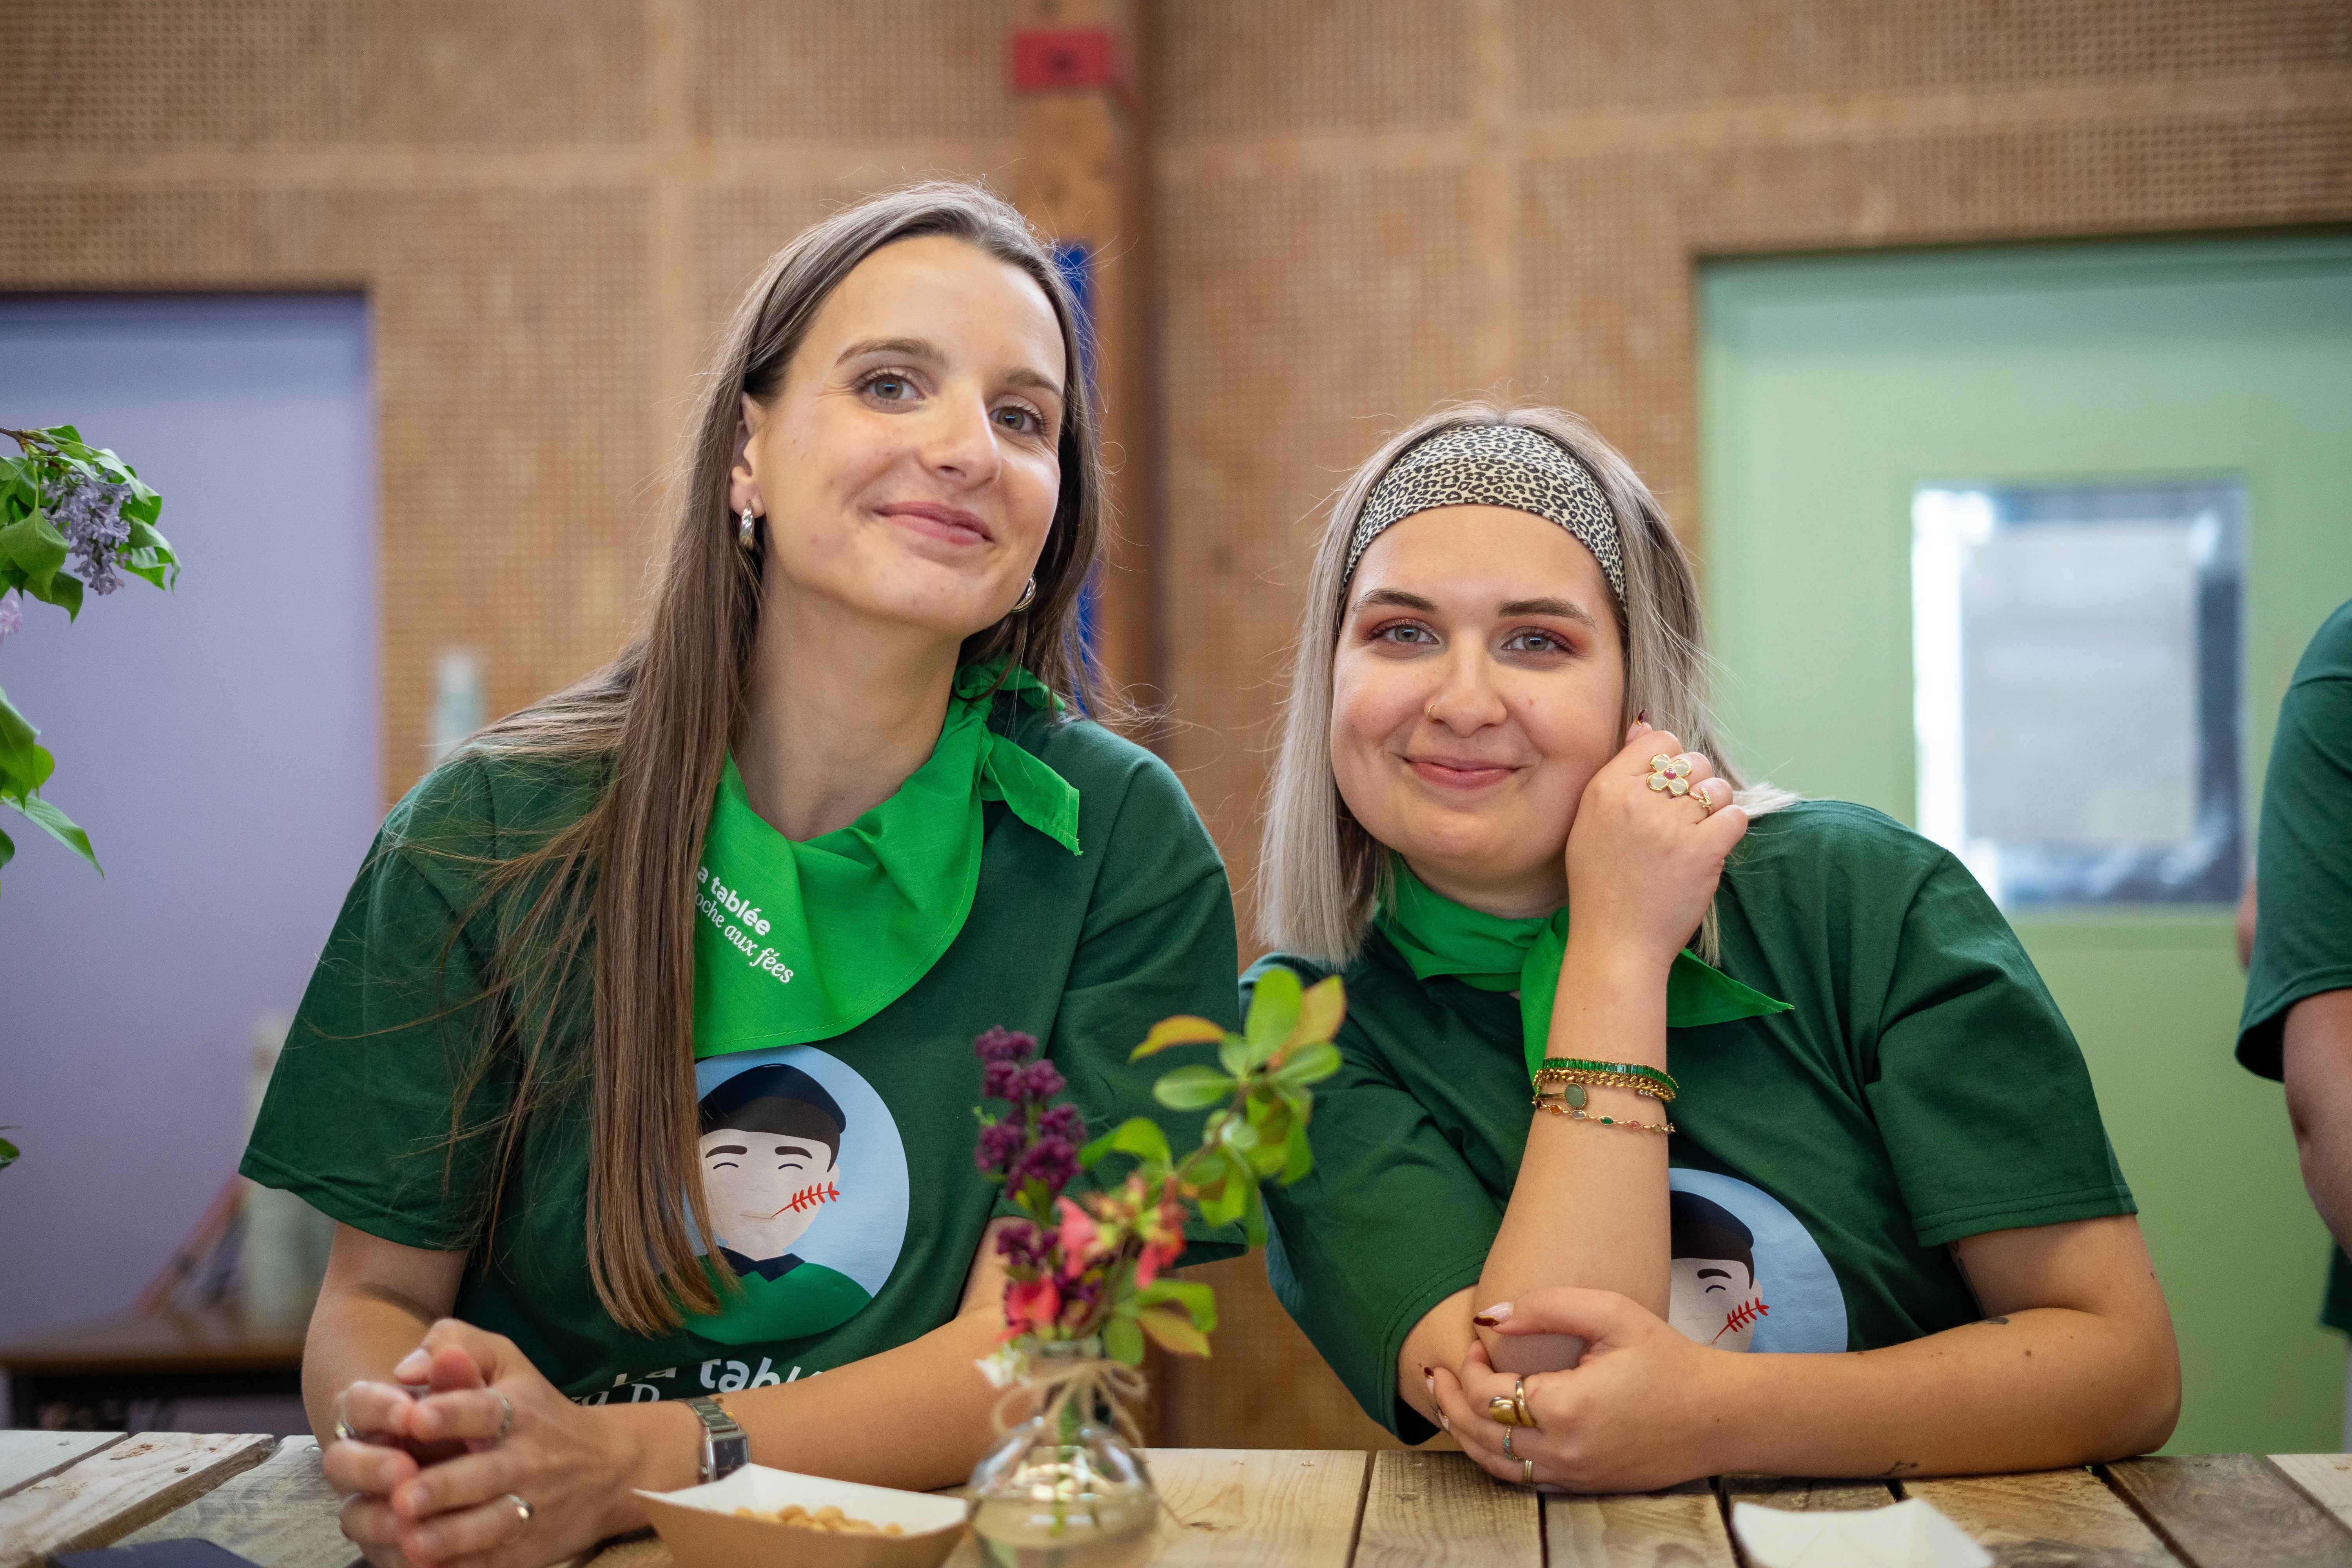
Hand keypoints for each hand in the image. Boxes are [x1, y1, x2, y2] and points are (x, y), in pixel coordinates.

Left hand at [334, 1319, 693, 1567]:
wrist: (609, 1469)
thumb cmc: (538, 1410)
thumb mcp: (507, 1361)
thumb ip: (457, 1345)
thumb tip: (408, 1368)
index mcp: (517, 1410)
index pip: (483, 1409)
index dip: (450, 1413)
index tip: (416, 1418)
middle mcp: (525, 1459)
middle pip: (485, 1474)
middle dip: (445, 1487)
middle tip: (404, 1497)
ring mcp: (530, 1507)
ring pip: (491, 1525)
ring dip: (452, 1537)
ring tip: (413, 1542)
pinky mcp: (528, 1549)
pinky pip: (494, 1562)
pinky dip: (464, 1567)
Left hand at [1431, 1288, 1746, 1493]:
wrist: (1719, 1415)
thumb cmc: (1668, 1359)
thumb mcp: (1611, 1314)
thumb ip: (1546, 1307)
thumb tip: (1490, 1316)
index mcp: (1566, 1407)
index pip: (1488, 1395)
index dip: (1470, 1367)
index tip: (1476, 1340)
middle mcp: (1563, 1451)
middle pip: (1480, 1434)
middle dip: (1449, 1401)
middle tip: (1438, 1372)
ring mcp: (1573, 1475)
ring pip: (1495, 1464)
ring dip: (1462, 1434)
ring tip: (1444, 1404)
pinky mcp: (1583, 1485)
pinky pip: (1521, 1480)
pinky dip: (1492, 1458)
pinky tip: (1483, 1434)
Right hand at [1562, 724, 1746, 968]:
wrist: (1616, 942)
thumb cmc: (1601, 885)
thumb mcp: (1591, 822)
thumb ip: (1619, 775)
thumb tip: (1646, 730)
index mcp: (1606, 789)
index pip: (1660, 741)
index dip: (1670, 762)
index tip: (1665, 789)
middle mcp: (1638, 800)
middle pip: (1693, 762)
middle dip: (1695, 785)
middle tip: (1682, 818)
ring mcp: (1672, 825)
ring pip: (1717, 789)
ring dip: (1714, 808)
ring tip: (1696, 834)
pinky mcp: (1703, 850)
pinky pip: (1735, 817)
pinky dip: (1729, 830)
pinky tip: (1711, 847)